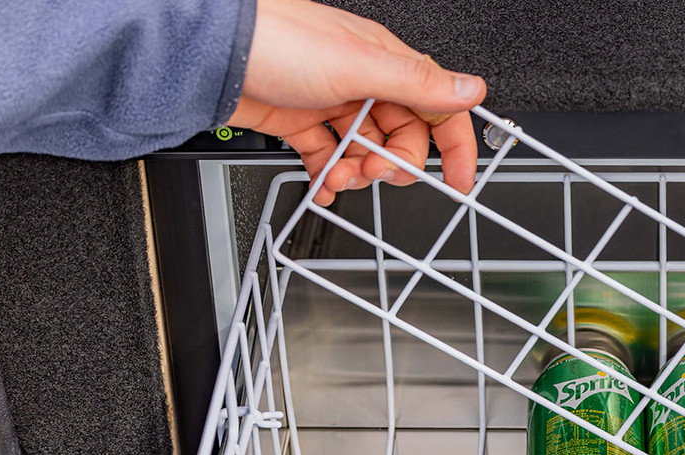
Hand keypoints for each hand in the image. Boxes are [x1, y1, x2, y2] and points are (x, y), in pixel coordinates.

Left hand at [231, 0, 486, 204]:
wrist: (211, 52)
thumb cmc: (276, 40)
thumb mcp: (358, 65)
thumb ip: (418, 83)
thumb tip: (473, 91)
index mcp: (386, 64)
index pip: (438, 109)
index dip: (454, 147)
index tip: (459, 183)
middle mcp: (363, 83)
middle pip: (402, 139)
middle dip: (392, 165)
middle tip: (374, 172)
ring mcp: (332, 103)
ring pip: (365, 152)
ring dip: (358, 173)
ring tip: (340, 175)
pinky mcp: (302, 122)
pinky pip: (329, 158)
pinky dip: (330, 176)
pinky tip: (324, 184)